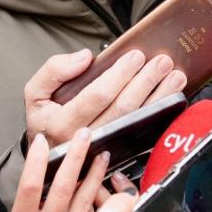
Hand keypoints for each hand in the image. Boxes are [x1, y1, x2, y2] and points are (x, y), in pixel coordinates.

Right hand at [0, 130, 110, 211]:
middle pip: (63, 187)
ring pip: (84, 202)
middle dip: (74, 158)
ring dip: (95, 176)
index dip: (36, 162)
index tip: (42, 141)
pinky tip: (110, 190)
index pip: (29, 187)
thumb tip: (39, 183)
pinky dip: (102, 205)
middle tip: (85, 135)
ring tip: (103, 156)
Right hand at [24, 48, 187, 142]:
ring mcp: (105, 151)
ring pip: (137, 123)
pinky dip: (161, 117)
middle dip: (145, 83)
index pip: (97, 96)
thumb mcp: (36, 92)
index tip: (135, 56)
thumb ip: (55, 70)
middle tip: (162, 62)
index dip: (119, 75)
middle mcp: (85, 142)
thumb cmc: (45, 118)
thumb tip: (85, 58)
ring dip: (160, 99)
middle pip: (123, 110)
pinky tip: (173, 100)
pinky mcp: (119, 155)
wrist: (48, 156)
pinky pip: (144, 136)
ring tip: (175, 76)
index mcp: (61, 124)